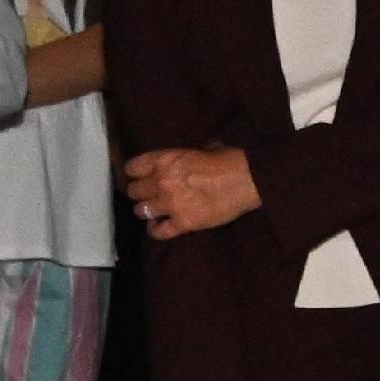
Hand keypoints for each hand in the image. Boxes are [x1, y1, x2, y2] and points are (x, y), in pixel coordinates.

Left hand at [123, 143, 257, 238]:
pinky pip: (159, 231)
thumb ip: (185, 156)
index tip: (138, 175)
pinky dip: (155, 230)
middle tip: (147, 194)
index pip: (133, 167)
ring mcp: (171, 204)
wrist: (246, 180)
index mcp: (165, 160)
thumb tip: (186, 158)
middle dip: (139, 192)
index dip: (135, 172)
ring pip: (141, 210)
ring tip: (153, 210)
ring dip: (146, 210)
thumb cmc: (228, 160)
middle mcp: (162, 182)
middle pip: (134, 190)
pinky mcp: (183, 223)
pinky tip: (157, 226)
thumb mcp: (200, 149)